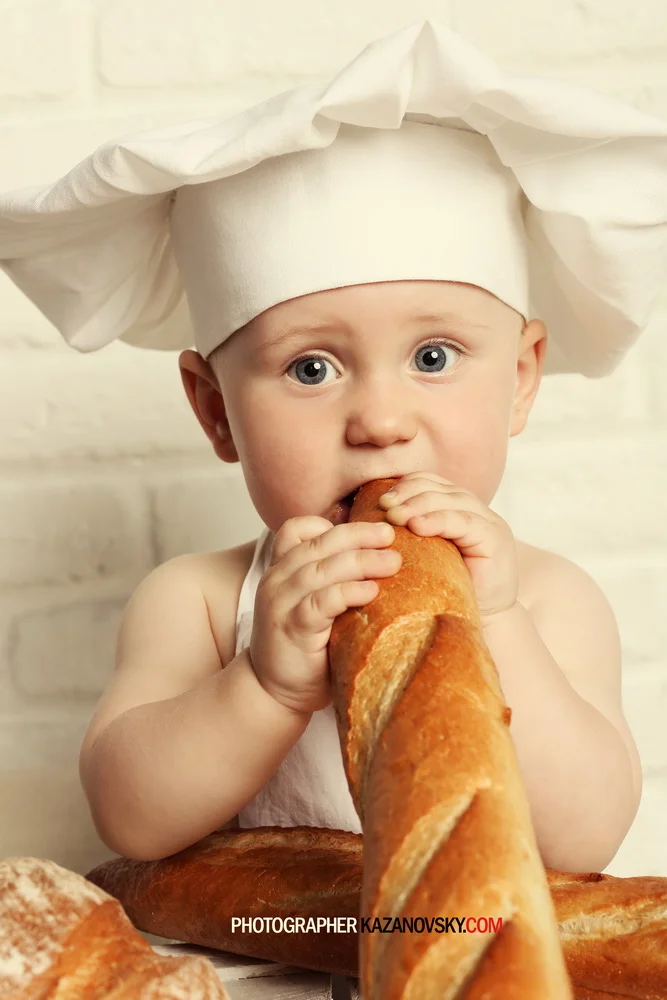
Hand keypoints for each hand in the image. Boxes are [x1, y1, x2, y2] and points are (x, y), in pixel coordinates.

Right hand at [249, 516, 401, 714]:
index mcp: (282, 569)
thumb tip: (384, 560)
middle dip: (359, 535)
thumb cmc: (304, 647)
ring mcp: (280, 603)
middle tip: (391, 535)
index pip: (297, 529)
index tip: (368, 529)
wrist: (274, 692)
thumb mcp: (314, 604)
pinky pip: (320, 602)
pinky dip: (347, 593)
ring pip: (321, 569)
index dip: (331, 524)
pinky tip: (371, 591)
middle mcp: (277, 579)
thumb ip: (333, 581)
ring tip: (393, 562)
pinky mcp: (291, 628)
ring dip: (361, 561)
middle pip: (319, 544)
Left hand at [378, 472, 518, 623]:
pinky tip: (417, 526)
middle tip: (385, 506)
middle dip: (408, 494)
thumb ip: (407, 537)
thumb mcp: (424, 558)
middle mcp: (474, 509)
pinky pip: (464, 522)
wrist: (484, 622)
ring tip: (395, 515)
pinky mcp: (495, 538)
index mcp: (455, 508)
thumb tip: (364, 526)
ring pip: (450, 500)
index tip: (380, 500)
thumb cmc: (447, 593)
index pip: (429, 483)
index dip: (405, 486)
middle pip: (438, 488)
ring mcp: (488, 521)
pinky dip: (438, 520)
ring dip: (419, 505)